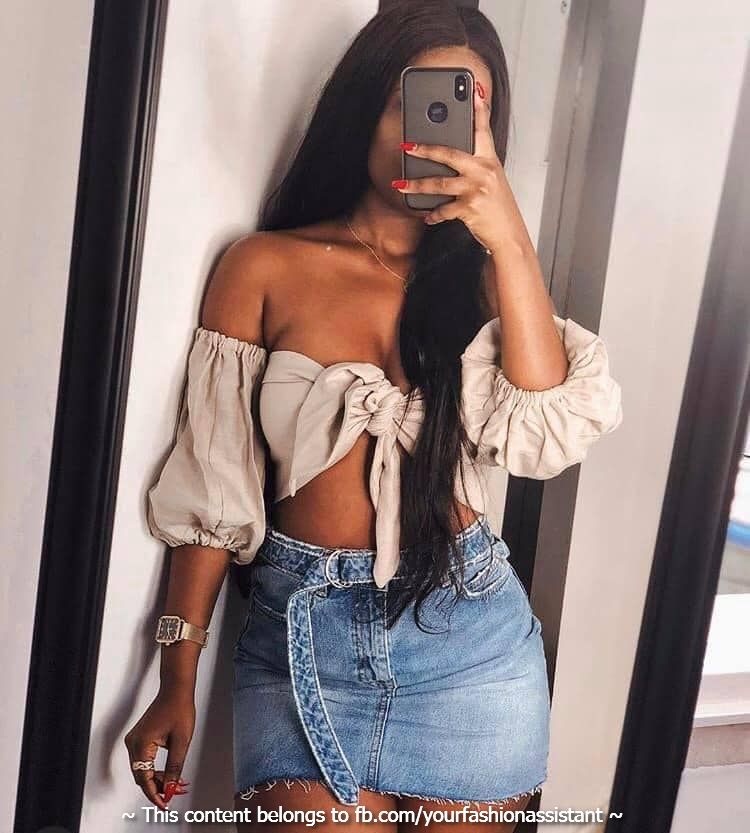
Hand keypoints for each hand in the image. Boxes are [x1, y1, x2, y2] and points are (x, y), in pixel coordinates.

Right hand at [124, 687, 194, 808]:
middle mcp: (133, 743)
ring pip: (142, 769)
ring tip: (174, 783)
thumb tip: (171, 787)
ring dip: (157, 778)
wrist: (175, 690)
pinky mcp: (138, 738)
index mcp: (141, 744)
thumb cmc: (179, 709)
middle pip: (141, 776)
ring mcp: (134, 740)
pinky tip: (168, 773)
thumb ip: (175, 767)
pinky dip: (154, 768)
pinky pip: (143, 760)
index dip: (155, 794)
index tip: (164, 804)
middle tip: (174, 793)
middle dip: (158, 787)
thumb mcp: (182, 742)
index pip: (145, 778)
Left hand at [394, 83, 528, 253]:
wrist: (508, 234)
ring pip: (439, 183)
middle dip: (425, 149)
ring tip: (399, 184)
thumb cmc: (497, 208)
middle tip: (407, 145)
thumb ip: (475, 166)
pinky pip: (443, 210)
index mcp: (490, 160)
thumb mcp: (491, 182)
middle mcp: (484, 171)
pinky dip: (433, 215)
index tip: (474, 88)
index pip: (483, 130)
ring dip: (416, 184)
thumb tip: (448, 158)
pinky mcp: (470, 208)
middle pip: (450, 153)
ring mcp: (476, 189)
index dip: (479, 108)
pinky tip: (426, 216)